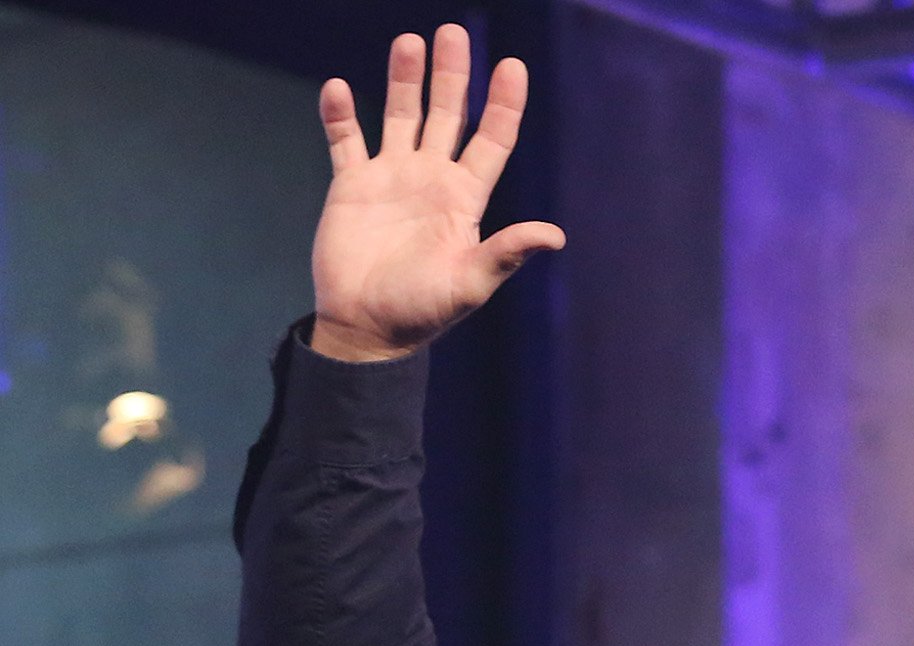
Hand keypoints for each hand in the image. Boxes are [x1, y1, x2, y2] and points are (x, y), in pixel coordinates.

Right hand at [310, 25, 563, 362]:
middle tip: (453, 32)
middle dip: (452, 75)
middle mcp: (431, 180)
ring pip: (400, 116)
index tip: (512, 66)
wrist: (368, 327)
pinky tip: (339, 87)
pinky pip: (346, 140)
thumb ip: (508, 252)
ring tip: (410, 41)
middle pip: (446, 115)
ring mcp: (391, 179)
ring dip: (404, 80)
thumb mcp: (472, 282)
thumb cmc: (423, 311)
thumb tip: (556, 235)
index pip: (491, 140)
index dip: (502, 104)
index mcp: (465, 199)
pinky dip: (340, 114)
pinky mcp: (352, 186)